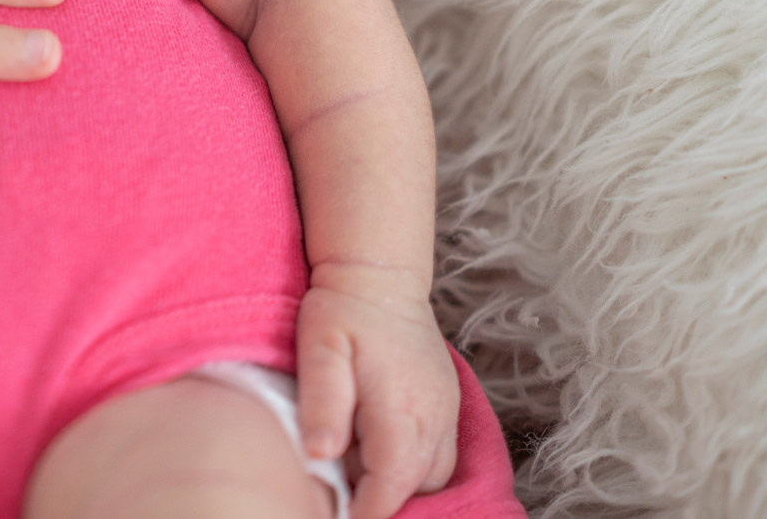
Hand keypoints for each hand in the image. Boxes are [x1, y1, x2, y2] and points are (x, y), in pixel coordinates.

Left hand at [294, 270, 460, 518]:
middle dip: (383, 499)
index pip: (392, 485)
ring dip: (402, 483)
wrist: (379, 272)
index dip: (367, 510)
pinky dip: (415, 466)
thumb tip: (320, 455)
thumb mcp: (319, 349)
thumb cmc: (341, 310)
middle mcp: (434, 415)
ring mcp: (447, 410)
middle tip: (344, 489)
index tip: (340, 513)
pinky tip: (382, 451)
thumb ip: (322, 402)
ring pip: (435, 474)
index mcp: (401, 407)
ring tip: (361, 469)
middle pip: (417, 486)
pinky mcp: (448, 403)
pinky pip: (442, 454)